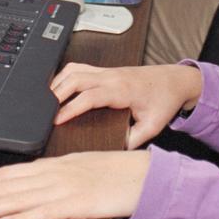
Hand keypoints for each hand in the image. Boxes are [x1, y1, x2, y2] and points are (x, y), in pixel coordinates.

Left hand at [0, 150, 150, 218]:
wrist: (143, 175)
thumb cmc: (114, 173)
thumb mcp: (78, 167)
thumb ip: (54, 175)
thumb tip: (30, 184)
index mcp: (52, 165)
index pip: (9, 173)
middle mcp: (53, 174)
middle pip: (7, 185)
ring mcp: (64, 188)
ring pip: (18, 198)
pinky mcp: (78, 205)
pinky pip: (46, 213)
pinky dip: (24, 218)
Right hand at [51, 62, 200, 149]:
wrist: (176, 81)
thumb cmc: (164, 100)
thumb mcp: (153, 126)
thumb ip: (134, 140)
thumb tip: (116, 151)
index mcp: (122, 89)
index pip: (89, 96)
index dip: (70, 108)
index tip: (57, 120)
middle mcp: (112, 76)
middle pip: (75, 77)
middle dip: (56, 93)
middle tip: (43, 111)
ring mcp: (108, 71)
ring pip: (75, 69)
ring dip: (59, 82)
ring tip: (46, 100)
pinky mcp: (106, 70)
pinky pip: (80, 67)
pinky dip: (65, 75)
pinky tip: (59, 87)